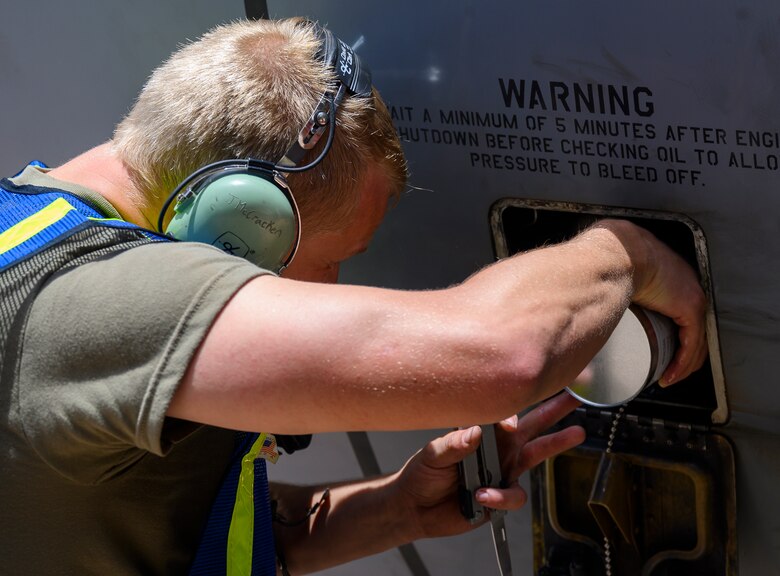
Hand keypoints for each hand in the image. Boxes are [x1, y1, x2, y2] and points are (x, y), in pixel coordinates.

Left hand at [395, 392, 584, 539]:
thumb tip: (475, 432)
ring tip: (576, 433)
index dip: (514, 409)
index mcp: (482, 433)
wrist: (415, 507)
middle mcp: (497, 449)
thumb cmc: (423, 474)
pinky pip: (513, 495)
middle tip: (576, 397)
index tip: (515, 412)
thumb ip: (453, 444)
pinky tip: (482, 495)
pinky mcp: (500, 498)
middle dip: (554, 410)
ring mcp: (502, 472)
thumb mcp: (433, 454)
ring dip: (556, 443)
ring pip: (536, 455)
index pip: (505, 413)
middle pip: (532, 427)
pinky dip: (500, 496)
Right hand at [595, 220, 708, 385]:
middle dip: (679, 353)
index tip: (657, 350)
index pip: (677, 308)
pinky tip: (669, 376)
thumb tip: (578, 296)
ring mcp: (690, 294)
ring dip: (680, 364)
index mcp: (664, 270)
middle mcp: (684, 281)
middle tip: (663, 369)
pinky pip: (691, 343)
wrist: (615, 250)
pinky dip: (681, 363)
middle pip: (690, 326)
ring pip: (694, 339)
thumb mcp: (606, 268)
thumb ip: (598, 278)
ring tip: (664, 377)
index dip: (670, 332)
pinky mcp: (690, 306)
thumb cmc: (604, 256)